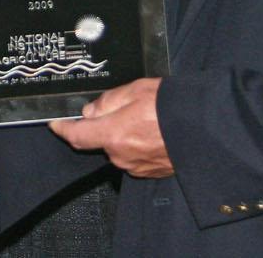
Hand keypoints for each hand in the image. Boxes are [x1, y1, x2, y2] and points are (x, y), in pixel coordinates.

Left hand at [48, 78, 172, 177]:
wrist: (206, 129)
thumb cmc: (172, 106)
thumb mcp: (135, 91)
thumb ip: (108, 102)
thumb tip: (90, 111)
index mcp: (113, 135)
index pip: (77, 136)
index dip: (63, 129)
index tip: (55, 123)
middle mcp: (121, 156)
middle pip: (102, 140)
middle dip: (106, 125)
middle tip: (126, 106)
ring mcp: (137, 167)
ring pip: (119, 149)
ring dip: (125, 134)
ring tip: (147, 117)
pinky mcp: (153, 172)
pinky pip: (136, 157)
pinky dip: (139, 144)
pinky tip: (155, 131)